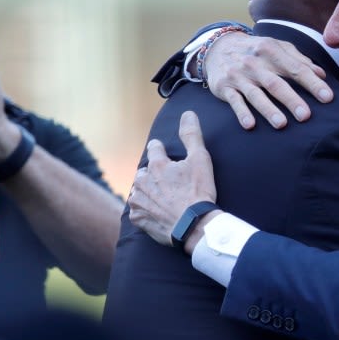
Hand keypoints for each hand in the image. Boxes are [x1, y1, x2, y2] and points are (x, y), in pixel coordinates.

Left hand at [129, 111, 216, 246]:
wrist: (195, 226)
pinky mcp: (138, 218)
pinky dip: (146, 210)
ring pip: (140, 190)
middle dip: (155, 174)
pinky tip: (159, 212)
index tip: (168, 155)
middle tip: (171, 183)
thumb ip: (191, 135)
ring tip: (165, 199)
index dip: (162, 150)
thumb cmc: (199, 192)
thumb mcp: (200, 159)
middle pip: (145, 171)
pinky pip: (138, 211)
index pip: (154, 148)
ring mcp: (138, 200)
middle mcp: (142, 181)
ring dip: (149, 192)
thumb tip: (187, 113)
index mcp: (156, 165)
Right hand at [204, 31, 332, 129]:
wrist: (217, 46)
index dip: (312, 83)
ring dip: (268, 109)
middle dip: (291, 99)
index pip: (296, 69)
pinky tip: (250, 125)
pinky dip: (241, 113)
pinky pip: (234, 101)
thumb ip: (299, 60)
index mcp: (271, 51)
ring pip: (255, 94)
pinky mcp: (225, 87)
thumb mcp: (277, 47)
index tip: (327, 98)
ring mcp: (239, 76)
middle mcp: (255, 63)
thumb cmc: (256, 50)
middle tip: (306, 116)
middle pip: (276, 83)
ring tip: (281, 124)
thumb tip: (321, 74)